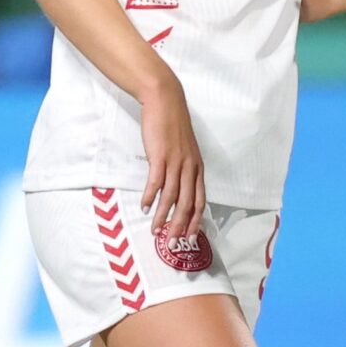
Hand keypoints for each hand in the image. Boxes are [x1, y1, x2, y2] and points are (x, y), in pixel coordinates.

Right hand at [138, 76, 205, 237]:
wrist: (166, 102)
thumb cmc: (173, 128)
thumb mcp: (184, 151)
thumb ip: (183, 170)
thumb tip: (177, 189)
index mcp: (197, 168)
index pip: (200, 201)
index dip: (196, 221)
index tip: (191, 238)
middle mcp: (190, 168)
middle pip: (187, 204)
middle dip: (181, 226)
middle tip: (173, 243)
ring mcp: (176, 162)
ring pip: (172, 196)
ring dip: (164, 216)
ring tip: (156, 231)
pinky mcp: (160, 156)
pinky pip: (156, 181)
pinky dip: (151, 197)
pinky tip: (145, 208)